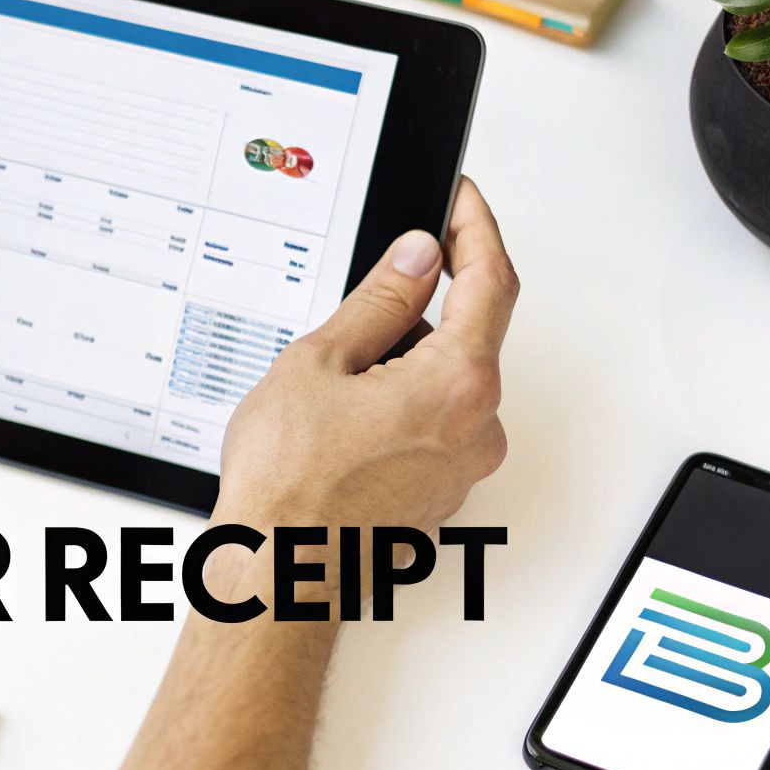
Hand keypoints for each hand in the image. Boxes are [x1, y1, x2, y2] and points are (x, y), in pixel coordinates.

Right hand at [210, 177, 518, 590]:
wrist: (278, 569)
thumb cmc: (290, 483)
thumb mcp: (321, 361)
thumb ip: (380, 301)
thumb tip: (417, 258)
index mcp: (458, 383)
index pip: (491, 280)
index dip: (475, 227)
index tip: (461, 199)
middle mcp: (478, 427)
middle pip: (472, 334)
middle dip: (428, 302)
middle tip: (374, 284)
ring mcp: (462, 467)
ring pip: (449, 384)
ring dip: (406, 360)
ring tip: (333, 377)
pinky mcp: (441, 493)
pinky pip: (434, 426)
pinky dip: (401, 404)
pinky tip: (344, 417)